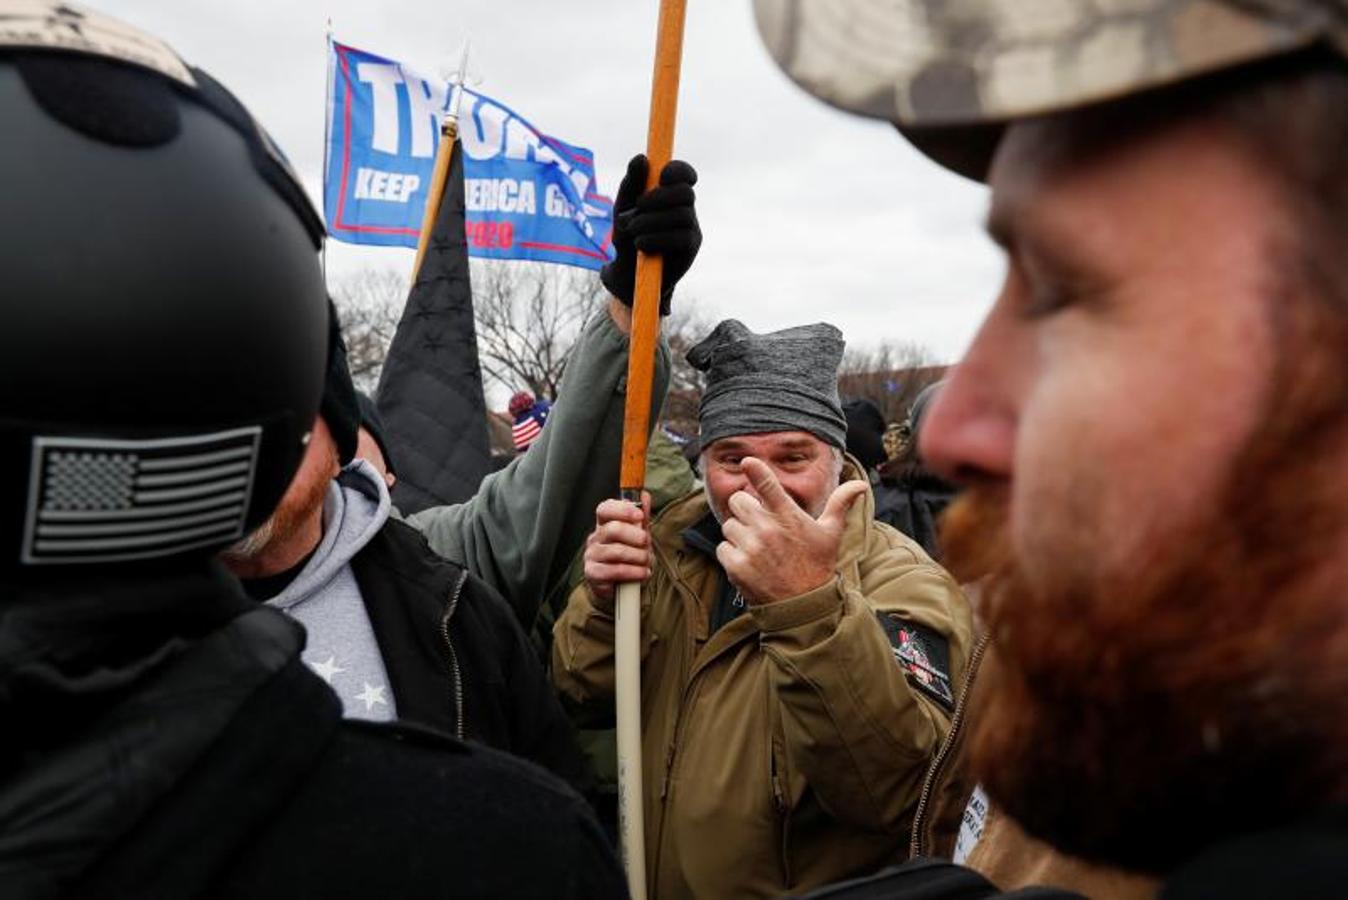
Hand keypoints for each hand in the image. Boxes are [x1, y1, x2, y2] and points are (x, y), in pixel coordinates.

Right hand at [583, 492, 653, 603]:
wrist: (619, 586)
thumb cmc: (628, 557)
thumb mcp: (638, 535)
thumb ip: (640, 517)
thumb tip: (644, 495)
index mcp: (604, 524)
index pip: (605, 509)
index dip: (622, 510)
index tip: (639, 516)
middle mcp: (595, 538)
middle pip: (613, 529)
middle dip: (636, 536)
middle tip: (646, 543)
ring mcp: (592, 555)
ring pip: (616, 551)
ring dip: (638, 557)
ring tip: (646, 561)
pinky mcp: (593, 573)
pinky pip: (615, 570)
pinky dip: (634, 572)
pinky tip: (643, 573)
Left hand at [600, 154, 700, 313]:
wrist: (627, 274)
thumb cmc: (627, 236)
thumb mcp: (622, 208)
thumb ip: (631, 184)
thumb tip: (641, 158)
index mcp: (670, 193)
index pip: (684, 173)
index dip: (678, 170)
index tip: (662, 175)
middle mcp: (685, 208)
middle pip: (685, 192)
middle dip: (660, 197)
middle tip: (639, 206)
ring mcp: (691, 228)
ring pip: (682, 215)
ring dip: (651, 220)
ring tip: (632, 231)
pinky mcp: (691, 248)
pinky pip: (681, 237)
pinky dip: (657, 238)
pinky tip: (641, 244)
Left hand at [716, 458, 866, 603]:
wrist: (805, 605)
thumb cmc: (817, 565)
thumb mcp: (831, 533)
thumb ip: (840, 504)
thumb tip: (861, 485)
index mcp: (788, 517)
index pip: (769, 486)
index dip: (756, 470)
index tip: (747, 461)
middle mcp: (768, 530)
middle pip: (738, 501)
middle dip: (745, 510)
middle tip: (759, 525)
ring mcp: (751, 548)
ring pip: (729, 526)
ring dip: (739, 535)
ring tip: (758, 549)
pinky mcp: (737, 566)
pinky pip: (722, 548)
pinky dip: (732, 555)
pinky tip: (750, 563)